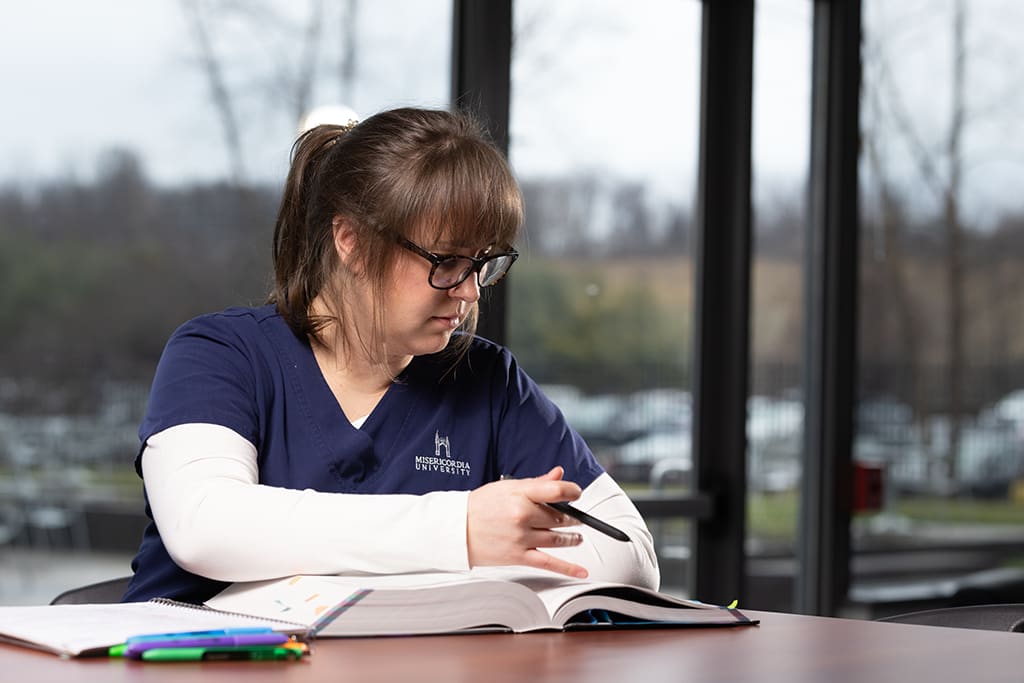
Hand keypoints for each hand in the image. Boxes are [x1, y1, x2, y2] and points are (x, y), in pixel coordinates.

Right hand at [466, 466, 588, 578]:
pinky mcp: (519, 557)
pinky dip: (568, 568)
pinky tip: (581, 571)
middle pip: (559, 517)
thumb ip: (536, 483)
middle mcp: (522, 515)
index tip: (576, 493)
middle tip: (575, 518)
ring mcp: (521, 537)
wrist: (456, 529)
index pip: (556, 490)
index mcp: (519, 494)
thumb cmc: (480, 506)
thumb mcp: (507, 487)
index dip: (572, 491)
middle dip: (571, 518)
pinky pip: (549, 563)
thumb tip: (559, 474)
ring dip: (572, 538)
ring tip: (576, 537)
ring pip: (558, 539)